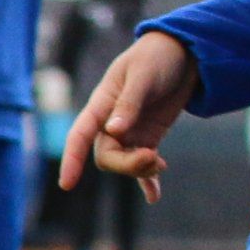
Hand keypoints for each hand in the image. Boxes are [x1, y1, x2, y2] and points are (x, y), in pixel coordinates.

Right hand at [61, 28, 196, 197]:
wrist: (182, 53)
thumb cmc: (156, 57)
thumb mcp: (143, 76)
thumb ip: (128, 103)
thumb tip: (113, 131)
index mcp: (101, 104)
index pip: (79, 135)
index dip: (71, 159)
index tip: (67, 184)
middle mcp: (110, 122)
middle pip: (106, 155)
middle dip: (127, 164)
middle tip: (154, 158)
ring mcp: (130, 131)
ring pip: (124, 162)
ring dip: (140, 170)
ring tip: (161, 164)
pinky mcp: (148, 136)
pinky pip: (142, 163)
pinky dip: (147, 180)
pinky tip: (154, 196)